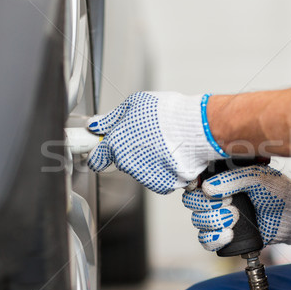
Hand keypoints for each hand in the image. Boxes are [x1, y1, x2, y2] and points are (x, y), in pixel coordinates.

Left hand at [87, 92, 225, 193]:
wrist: (195, 129)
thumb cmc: (167, 114)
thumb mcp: (133, 104)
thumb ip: (110, 119)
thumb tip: (95, 125)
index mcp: (115, 145)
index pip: (96, 159)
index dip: (99, 153)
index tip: (101, 150)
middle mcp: (126, 164)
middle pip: (122, 162)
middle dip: (130, 151)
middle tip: (147, 136)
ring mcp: (145, 177)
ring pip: (141, 170)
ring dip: (148, 159)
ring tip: (163, 142)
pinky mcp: (163, 185)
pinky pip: (159, 177)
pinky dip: (164, 168)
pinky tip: (171, 154)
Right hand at [182, 165, 290, 250]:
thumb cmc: (279, 191)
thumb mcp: (257, 177)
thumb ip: (232, 179)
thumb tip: (207, 189)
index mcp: (222, 179)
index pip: (194, 181)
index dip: (193, 185)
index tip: (200, 187)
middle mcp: (217, 197)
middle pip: (192, 202)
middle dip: (206, 204)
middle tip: (229, 203)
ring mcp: (220, 217)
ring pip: (198, 221)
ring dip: (213, 221)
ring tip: (235, 218)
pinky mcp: (226, 236)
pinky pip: (206, 241)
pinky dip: (214, 239)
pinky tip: (229, 234)